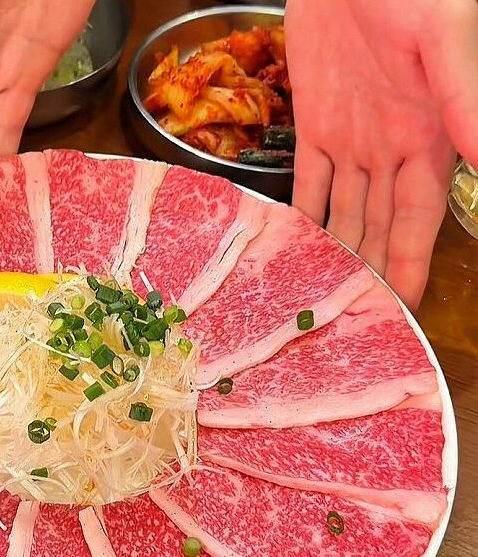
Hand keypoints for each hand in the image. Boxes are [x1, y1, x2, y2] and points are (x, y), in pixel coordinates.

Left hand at [285, 0, 477, 308]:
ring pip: (344, 208)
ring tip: (323, 291)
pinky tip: (296, 243)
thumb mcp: (445, 42)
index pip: (418, 217)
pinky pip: (308, 178)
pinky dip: (303, 211)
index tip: (402, 303)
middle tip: (353, 313)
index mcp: (427, 138)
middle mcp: (389, 147)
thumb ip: (464, 104)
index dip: (409, 260)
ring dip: (337, 248)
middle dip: (370, 267)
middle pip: (378, 223)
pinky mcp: (314, 121)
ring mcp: (350, 136)